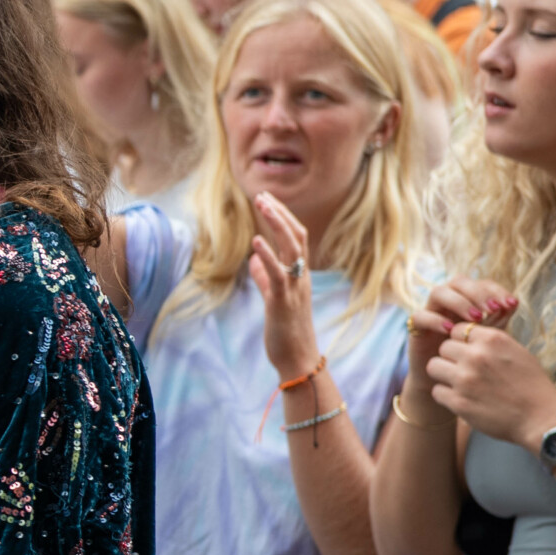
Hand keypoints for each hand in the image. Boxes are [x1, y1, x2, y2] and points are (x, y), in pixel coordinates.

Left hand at [246, 193, 322, 379]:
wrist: (298, 359)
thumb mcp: (273, 299)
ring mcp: (294, 288)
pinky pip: (279, 274)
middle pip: (297, 236)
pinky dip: (268, 256)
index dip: (283, 218)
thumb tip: (254, 262)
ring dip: (277, 225)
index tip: (267, 200)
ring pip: (292, 249)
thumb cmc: (286, 331)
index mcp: (299, 275)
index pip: (296, 238)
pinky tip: (256, 242)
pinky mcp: (283, 302)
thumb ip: (265, 278)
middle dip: (280, 213)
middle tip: (262, 195)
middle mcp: (301, 277)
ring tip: (263, 206)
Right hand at [407, 278, 516, 387]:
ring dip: (459, 302)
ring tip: (476, 318)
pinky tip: (451, 330)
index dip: (496, 290)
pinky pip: (420, 315)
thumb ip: (500, 319)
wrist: (447, 381)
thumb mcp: (489, 336)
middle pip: (459, 281)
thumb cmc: (471, 356)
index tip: (511, 305)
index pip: (481, 283)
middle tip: (493, 309)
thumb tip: (512, 304)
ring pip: (438, 292)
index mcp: (468, 300)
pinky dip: (435, 320)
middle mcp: (448, 301)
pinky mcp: (415, 328)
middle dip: (478, 293)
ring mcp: (430, 312)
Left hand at [427, 317, 555, 452]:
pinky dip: (446, 396)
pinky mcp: (458, 401)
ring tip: (459, 383)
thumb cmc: (532, 386)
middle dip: (451, 357)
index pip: (457, 329)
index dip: (461, 341)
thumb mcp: (518, 352)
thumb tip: (468, 334)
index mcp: (493, 340)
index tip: (469, 352)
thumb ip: (491, 343)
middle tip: (464, 370)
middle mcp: (476, 356)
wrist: (542, 419)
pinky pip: (436, 391)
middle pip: (443, 347)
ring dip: (443, 374)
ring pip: (433, 366)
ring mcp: (465, 379)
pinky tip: (461, 399)